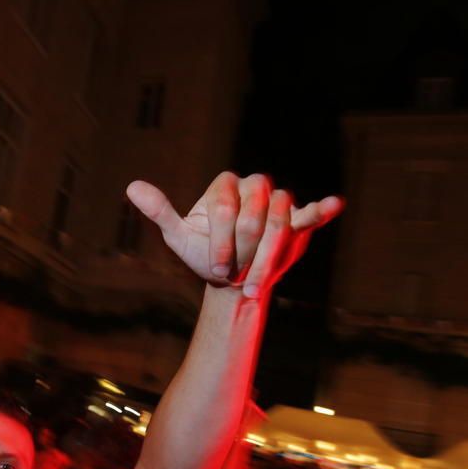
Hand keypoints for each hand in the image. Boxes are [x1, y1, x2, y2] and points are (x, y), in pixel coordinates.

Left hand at [127, 172, 342, 298]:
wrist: (232, 278)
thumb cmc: (204, 254)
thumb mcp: (179, 237)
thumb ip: (161, 212)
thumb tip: (131, 187)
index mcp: (223, 185)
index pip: (226, 208)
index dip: (222, 243)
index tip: (217, 269)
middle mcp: (253, 186)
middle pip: (255, 214)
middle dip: (245, 251)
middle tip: (235, 275)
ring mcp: (278, 201)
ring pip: (282, 219)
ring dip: (270, 256)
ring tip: (257, 283)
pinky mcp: (299, 219)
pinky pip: (311, 211)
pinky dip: (323, 208)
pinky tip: (335, 204)